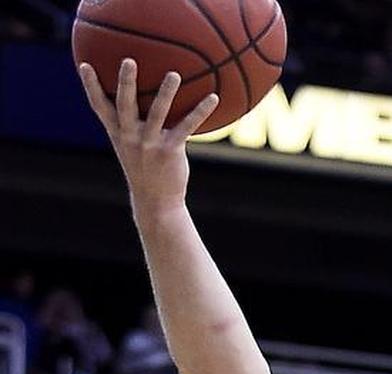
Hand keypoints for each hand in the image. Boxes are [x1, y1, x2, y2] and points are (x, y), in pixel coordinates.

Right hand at [77, 58, 218, 213]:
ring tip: (174, 74)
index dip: (91, 86)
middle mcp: (130, 136)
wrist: (156, 201)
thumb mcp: (132, 148)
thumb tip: (143, 103)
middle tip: (128, 60)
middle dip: (126, 82)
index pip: (99, 106)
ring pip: (157, 112)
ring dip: (166, 92)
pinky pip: (186, 126)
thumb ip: (133, 127)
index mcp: (118, 133)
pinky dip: (200, 111)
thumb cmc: (146, 170)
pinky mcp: (170, 151)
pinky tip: (213, 98)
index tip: (84, 64)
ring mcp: (149, 144)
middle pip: (124, 104)